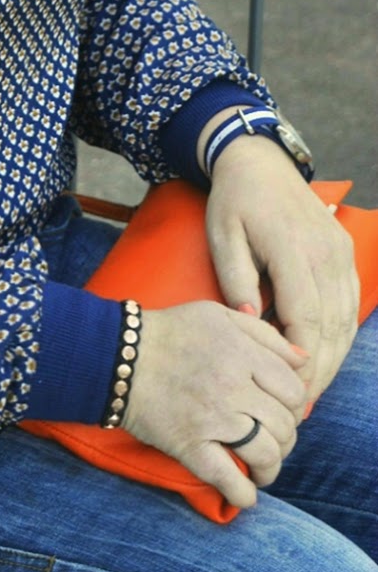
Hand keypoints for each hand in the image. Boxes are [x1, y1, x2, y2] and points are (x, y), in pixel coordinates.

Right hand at [122, 299, 308, 507]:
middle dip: (285, 436)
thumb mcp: (218, 315)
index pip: (294, 391)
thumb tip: (304, 361)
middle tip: (272, 436)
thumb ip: (264, 334)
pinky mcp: (189, 446)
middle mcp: (232, 386)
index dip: (295, 404)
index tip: (283, 409)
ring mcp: (211, 419)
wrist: (116, 354)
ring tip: (263, 466)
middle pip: (284, 425)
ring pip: (266, 454)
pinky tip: (246, 493)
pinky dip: (244, 494)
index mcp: (241, 353)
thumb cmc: (171, 331)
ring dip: (271, 466)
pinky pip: (228, 479)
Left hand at [205, 135, 358, 405]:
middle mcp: (326, 253)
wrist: (259, 163)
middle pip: (333, 327)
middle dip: (319, 373)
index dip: (301, 361)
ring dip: (332, 359)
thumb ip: (236, 279)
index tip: (287, 392)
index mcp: (293, 248)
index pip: (307, 317)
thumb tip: (254, 325)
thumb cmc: (234, 201)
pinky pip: (349, 305)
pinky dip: (339, 337)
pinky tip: (321, 358)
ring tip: (310, 393)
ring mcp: (341, 253)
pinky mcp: (345, 254)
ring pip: (346, 320)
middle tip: (300, 408)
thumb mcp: (222, 235)